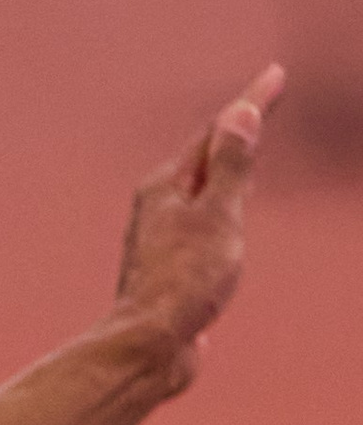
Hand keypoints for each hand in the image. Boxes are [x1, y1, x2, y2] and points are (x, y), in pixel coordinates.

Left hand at [111, 65, 281, 384]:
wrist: (150, 348)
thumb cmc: (183, 282)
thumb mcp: (217, 215)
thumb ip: (230, 166)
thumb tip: (239, 114)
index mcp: (166, 187)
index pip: (216, 133)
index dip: (250, 103)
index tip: (275, 76)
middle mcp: (157, 209)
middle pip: (204, 159)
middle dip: (235, 132)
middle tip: (259, 103)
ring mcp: (161, 241)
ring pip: (201, 194)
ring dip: (226, 173)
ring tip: (246, 156)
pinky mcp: (169, 271)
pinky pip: (201, 227)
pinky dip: (221, 211)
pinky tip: (227, 221)